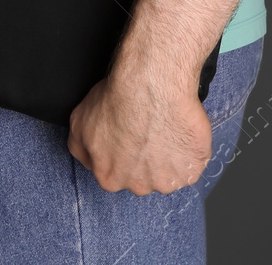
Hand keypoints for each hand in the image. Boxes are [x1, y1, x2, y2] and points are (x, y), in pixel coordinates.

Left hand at [66, 69, 213, 195]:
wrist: (150, 86)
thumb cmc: (117, 100)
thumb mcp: (79, 122)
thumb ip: (80, 148)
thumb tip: (88, 157)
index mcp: (109, 178)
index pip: (116, 174)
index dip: (122, 154)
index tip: (129, 138)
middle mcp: (138, 186)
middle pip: (143, 177)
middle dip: (145, 159)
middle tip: (147, 131)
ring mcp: (168, 180)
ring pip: (168, 172)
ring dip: (168, 156)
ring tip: (165, 128)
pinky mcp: (192, 169)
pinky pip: (192, 163)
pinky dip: (189, 149)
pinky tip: (180, 130)